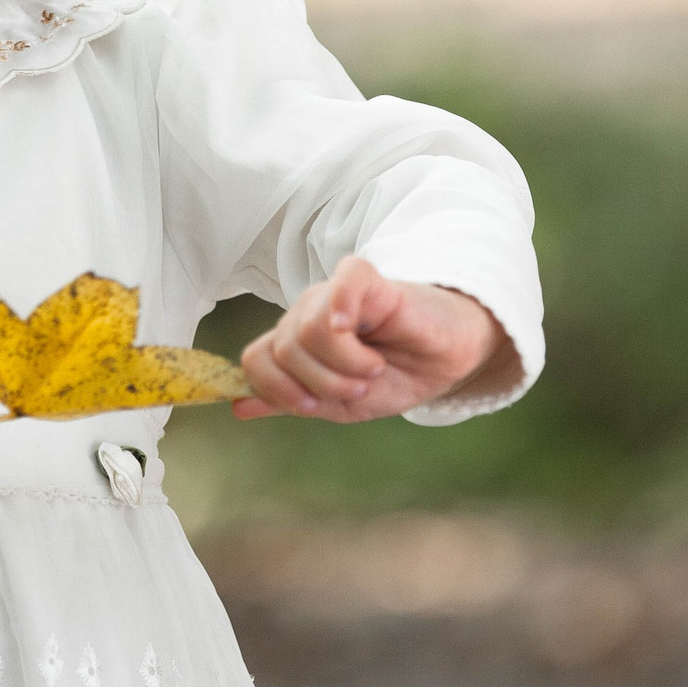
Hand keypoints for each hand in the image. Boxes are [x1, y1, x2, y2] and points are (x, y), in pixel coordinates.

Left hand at [232, 256, 518, 424]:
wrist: (450, 357)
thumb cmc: (397, 375)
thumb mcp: (339, 403)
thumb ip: (290, 400)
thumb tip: (237, 407)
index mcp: (296, 342)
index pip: (255, 359)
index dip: (277, 390)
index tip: (314, 406)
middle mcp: (308, 313)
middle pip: (281, 351)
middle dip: (321, 384)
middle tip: (359, 387)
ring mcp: (335, 293)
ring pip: (307, 331)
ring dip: (345, 365)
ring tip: (375, 368)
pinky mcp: (367, 279)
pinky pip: (339, 287)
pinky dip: (342, 311)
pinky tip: (357, 332)